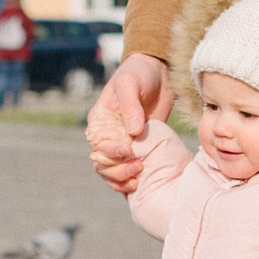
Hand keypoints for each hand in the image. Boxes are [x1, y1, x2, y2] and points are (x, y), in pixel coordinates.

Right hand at [87, 53, 171, 194]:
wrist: (160, 72)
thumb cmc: (139, 73)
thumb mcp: (130, 83)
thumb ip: (130, 106)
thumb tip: (133, 132)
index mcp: (100, 121)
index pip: (98, 144)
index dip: (110, 151)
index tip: (127, 149)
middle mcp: (108, 136)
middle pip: (103, 163)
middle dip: (117, 170)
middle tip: (137, 167)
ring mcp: (123, 144)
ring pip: (113, 172)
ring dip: (122, 179)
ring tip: (137, 179)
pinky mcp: (140, 149)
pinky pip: (129, 170)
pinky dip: (130, 181)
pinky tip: (140, 186)